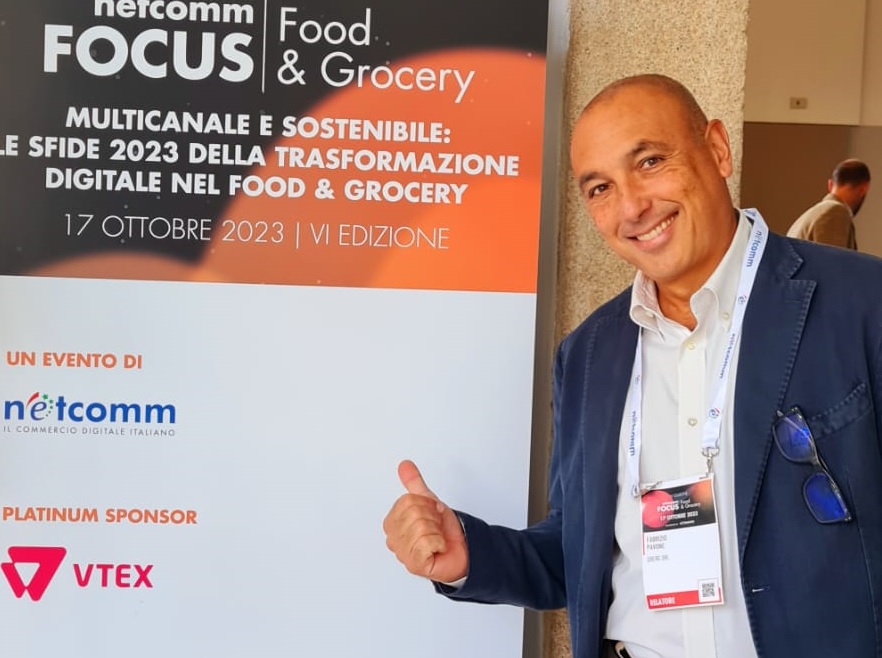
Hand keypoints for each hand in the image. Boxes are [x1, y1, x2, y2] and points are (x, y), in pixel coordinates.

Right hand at [383, 460, 467, 582]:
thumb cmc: (442, 529)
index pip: (407, 501)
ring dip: (437, 531)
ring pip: (421, 528)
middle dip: (432, 517)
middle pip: (414, 513)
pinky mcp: (414, 565)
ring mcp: (402, 553)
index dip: (425, 504)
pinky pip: (427, 544)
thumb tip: (405, 465)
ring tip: (437, 537)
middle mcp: (393, 539)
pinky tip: (438, 548)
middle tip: (436, 526)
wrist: (460, 548)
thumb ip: (414, 483)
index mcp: (392, 522)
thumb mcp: (428, 501)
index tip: (431, 512)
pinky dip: (439, 543)